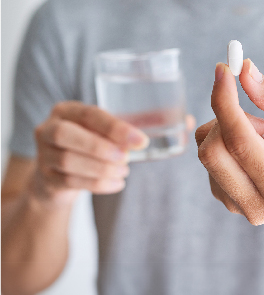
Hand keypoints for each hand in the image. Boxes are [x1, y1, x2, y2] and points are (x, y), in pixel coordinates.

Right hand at [33, 101, 195, 203]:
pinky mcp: (45, 178)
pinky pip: (69, 181)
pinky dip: (97, 184)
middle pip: (67, 135)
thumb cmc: (96, 144)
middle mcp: (49, 128)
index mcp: (68, 110)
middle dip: (101, 147)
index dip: (114, 128)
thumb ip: (146, 123)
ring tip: (124, 171)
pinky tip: (117, 183)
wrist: (60, 174)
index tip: (141, 141)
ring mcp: (42, 154)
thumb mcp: (112, 130)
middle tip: (128, 158)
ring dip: (101, 169)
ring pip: (67, 161)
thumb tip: (189, 121)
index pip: (89, 114)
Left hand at [195, 60, 263, 227]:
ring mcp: (235, 205)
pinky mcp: (223, 198)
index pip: (239, 142)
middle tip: (259, 116)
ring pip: (206, 152)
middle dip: (226, 117)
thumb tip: (245, 71)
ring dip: (228, 129)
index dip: (226, 102)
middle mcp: (254, 205)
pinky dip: (225, 140)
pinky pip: (208, 158)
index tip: (223, 69)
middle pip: (212, 151)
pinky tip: (253, 150)